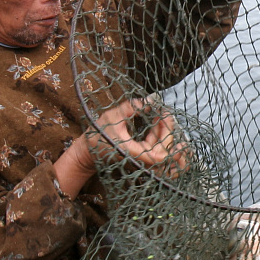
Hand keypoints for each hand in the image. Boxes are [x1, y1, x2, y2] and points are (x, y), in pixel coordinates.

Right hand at [56, 99, 189, 195]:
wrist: (87, 150)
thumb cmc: (98, 134)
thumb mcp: (113, 116)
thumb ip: (132, 107)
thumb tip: (150, 100)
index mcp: (132, 152)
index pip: (159, 156)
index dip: (170, 145)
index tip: (172, 129)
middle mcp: (139, 158)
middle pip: (163, 150)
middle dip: (168, 130)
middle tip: (165, 113)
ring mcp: (140, 157)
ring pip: (160, 147)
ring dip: (164, 131)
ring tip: (163, 114)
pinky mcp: (140, 154)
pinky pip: (154, 145)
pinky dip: (158, 134)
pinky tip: (158, 121)